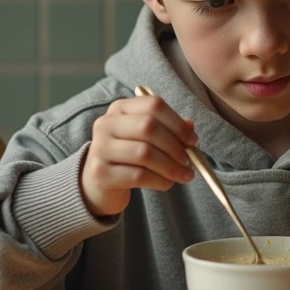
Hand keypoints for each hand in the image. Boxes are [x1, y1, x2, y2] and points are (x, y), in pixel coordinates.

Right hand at [81, 95, 197, 216]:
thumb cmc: (127, 156)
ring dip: (170, 166)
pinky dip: (159, 180)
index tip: (192, 140)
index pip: (153, 105)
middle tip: (188, 160)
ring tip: (183, 175)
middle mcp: (106, 124)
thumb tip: (190, 127)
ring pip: (144, 153)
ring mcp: (100, 148)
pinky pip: (138, 175)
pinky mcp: (101, 173)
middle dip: (174, 146)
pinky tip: (167, 183)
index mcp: (120, 108)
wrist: (97, 184)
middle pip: (148, 127)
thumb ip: (167, 129)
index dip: (177, 123)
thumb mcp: (144, 138)